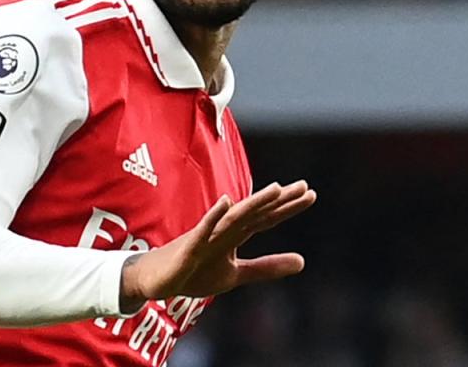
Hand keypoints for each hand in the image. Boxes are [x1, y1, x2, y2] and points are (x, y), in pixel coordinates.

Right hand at [119, 180, 315, 309]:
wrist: (156, 280)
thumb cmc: (194, 271)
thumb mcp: (236, 274)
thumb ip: (267, 267)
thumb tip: (304, 261)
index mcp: (235, 234)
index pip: (266, 218)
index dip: (287, 207)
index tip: (310, 194)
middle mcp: (224, 229)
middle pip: (255, 212)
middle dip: (279, 200)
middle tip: (304, 186)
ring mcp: (207, 235)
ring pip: (234, 217)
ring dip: (254, 203)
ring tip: (275, 190)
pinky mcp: (190, 245)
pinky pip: (203, 229)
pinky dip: (214, 216)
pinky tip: (226, 202)